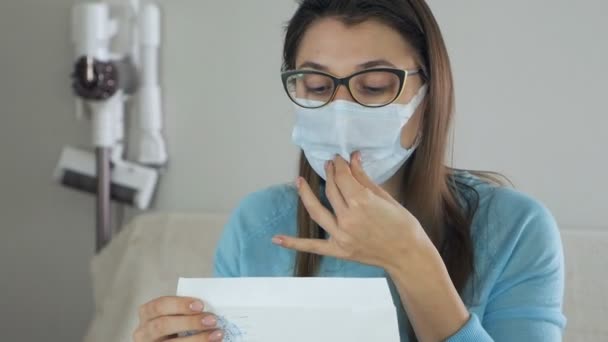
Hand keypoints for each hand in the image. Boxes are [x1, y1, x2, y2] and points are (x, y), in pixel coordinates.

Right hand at [133, 296, 223, 341]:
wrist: (169, 339)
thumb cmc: (173, 323)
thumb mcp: (174, 314)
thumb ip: (185, 310)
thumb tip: (211, 305)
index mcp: (147, 313)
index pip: (159, 305)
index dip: (179, 304)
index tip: (201, 305)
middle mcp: (143, 331)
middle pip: (162, 325)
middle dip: (189, 322)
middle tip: (212, 320)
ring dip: (197, 339)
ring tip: (217, 335)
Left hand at [272, 153, 430, 271]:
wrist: (408, 254)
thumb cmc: (403, 224)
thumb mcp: (385, 198)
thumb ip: (364, 178)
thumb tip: (352, 158)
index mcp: (362, 202)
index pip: (343, 177)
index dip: (339, 164)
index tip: (339, 158)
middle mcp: (348, 218)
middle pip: (331, 190)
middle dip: (330, 174)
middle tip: (330, 164)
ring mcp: (341, 235)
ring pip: (317, 210)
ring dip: (305, 194)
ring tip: (299, 181)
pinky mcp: (339, 250)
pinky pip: (312, 246)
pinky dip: (294, 243)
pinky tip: (276, 238)